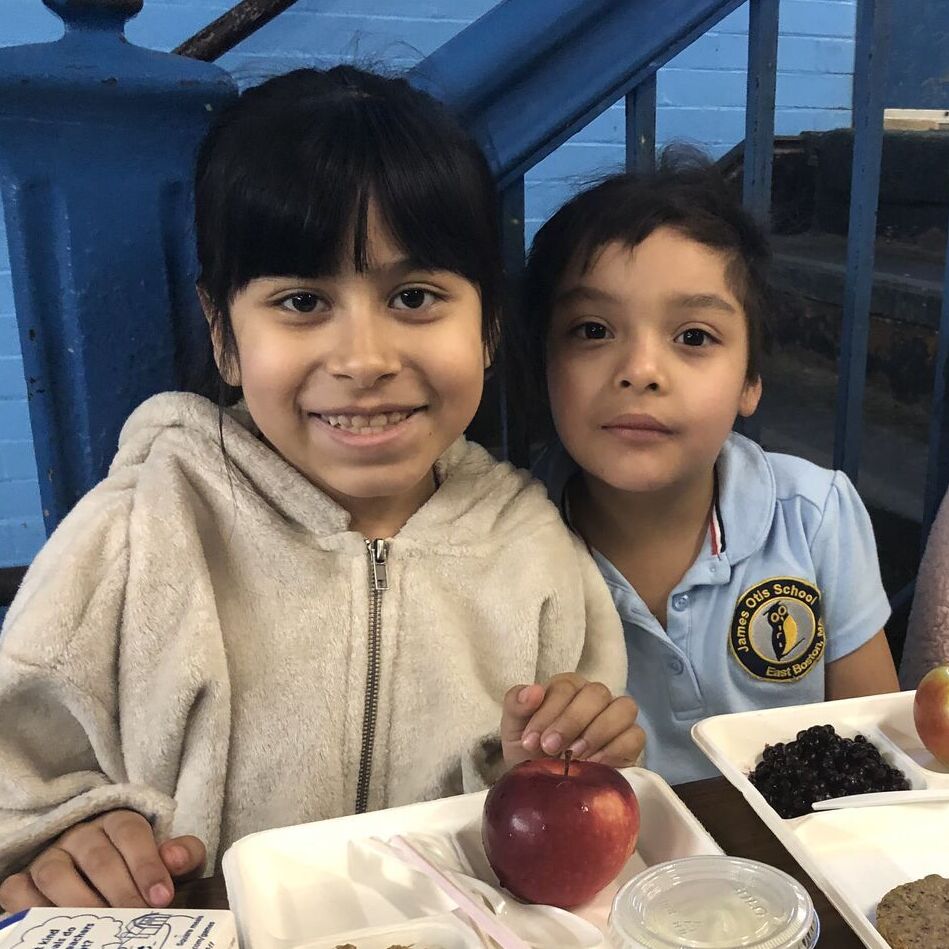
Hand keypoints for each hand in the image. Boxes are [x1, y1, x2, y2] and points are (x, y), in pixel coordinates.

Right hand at [0, 810, 205, 910]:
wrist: (109, 881)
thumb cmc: (144, 870)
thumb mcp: (171, 861)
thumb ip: (183, 855)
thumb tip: (176, 859)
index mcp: (118, 821)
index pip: (130, 831)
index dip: (146, 864)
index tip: (162, 898)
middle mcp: (81, 834)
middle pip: (96, 857)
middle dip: (120, 891)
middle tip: (136, 918)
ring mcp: (49, 857)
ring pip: (55, 873)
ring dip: (80, 903)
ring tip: (103, 927)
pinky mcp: (24, 880)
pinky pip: (18, 890)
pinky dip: (34, 909)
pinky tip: (62, 927)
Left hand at [500, 672, 644, 768]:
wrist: (543, 784)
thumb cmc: (530, 749)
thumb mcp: (514, 729)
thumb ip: (516, 705)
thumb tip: (533, 691)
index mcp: (566, 687)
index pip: (565, 687)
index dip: (548, 712)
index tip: (530, 741)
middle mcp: (594, 697)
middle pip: (596, 693)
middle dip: (571, 721)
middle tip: (550, 748)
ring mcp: (615, 717)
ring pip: (624, 707)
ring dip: (598, 732)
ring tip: (575, 757)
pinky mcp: (630, 741)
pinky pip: (635, 735)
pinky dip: (616, 748)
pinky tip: (595, 764)